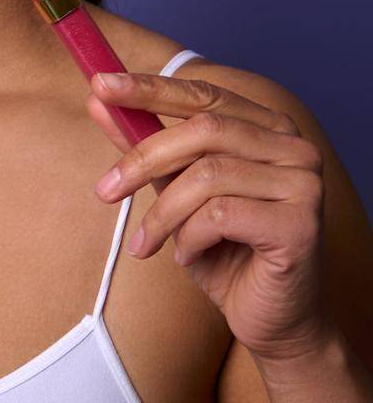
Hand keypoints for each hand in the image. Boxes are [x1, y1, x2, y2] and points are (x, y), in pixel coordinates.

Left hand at [87, 71, 330, 362]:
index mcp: (266, 128)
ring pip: (206, 176)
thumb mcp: (173, 192)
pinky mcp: (301, 224)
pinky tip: (186, 257)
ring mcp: (304, 183)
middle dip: (142, 159)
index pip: (204, 95)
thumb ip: (143, 145)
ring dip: (162, 214)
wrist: (270, 317)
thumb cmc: (223, 250)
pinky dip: (188, 238)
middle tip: (104, 191)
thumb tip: (99, 101)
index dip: (149, 88)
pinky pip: (221, 215)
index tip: (99, 85)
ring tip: (148, 243)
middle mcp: (293, 147)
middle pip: (203, 130)